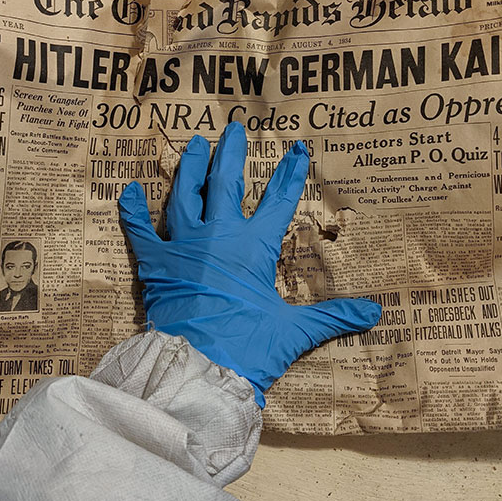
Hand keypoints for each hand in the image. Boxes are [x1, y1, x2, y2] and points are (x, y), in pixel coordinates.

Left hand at [118, 122, 380, 405]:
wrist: (198, 371)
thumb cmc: (248, 348)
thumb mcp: (295, 331)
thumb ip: (333, 317)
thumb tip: (374, 312)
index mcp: (253, 247)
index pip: (278, 202)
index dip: (290, 174)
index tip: (298, 148)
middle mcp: (217, 236)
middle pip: (225, 184)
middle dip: (231, 154)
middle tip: (233, 130)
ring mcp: (183, 247)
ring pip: (185, 196)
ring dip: (190, 168)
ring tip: (194, 145)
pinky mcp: (154, 265)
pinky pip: (140, 232)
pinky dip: (133, 212)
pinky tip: (127, 191)